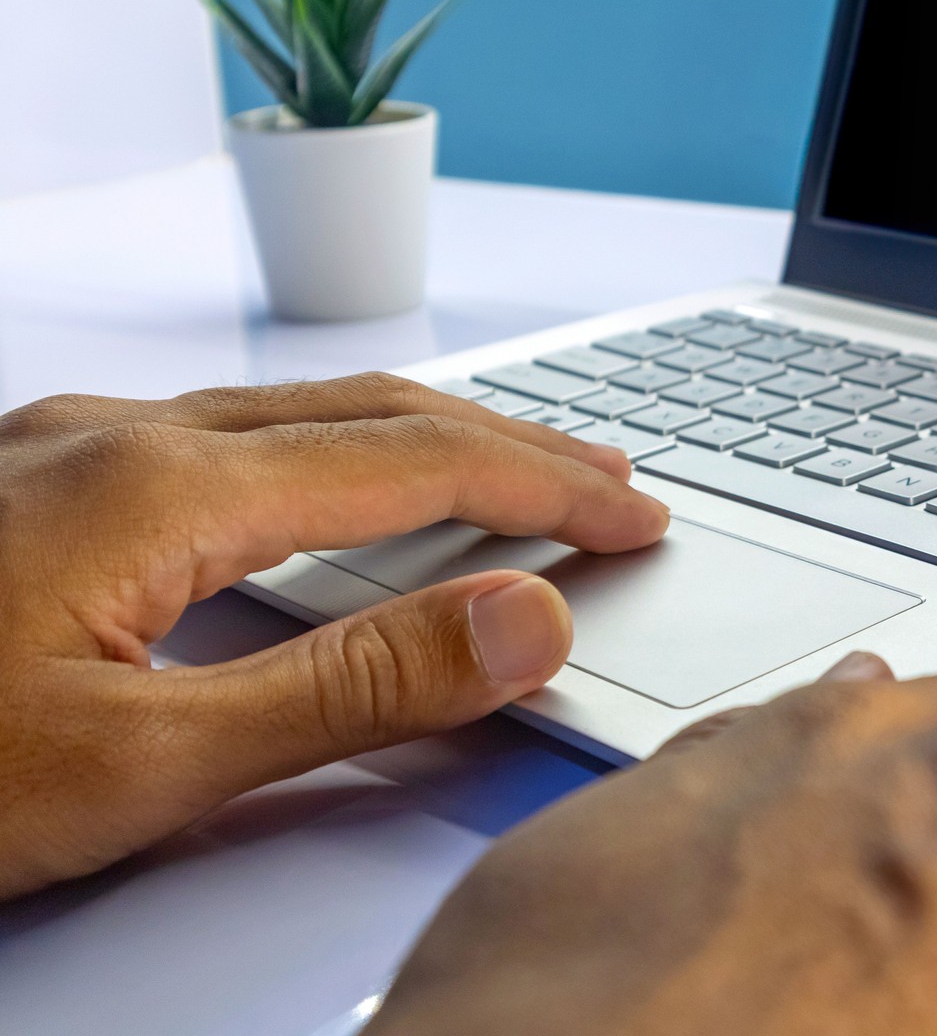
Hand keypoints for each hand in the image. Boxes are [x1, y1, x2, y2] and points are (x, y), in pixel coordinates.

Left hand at [0, 374, 668, 896]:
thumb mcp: (137, 765)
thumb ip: (350, 689)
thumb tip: (526, 622)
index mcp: (157, 484)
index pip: (418, 459)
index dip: (548, 485)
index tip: (638, 513)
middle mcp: (115, 432)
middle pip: (369, 409)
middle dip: (509, 441)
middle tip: (610, 478)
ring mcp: (62, 443)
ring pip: (296, 414)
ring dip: (425, 438)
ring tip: (512, 471)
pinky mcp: (30, 478)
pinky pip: (227, 438)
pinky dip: (333, 457)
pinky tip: (341, 494)